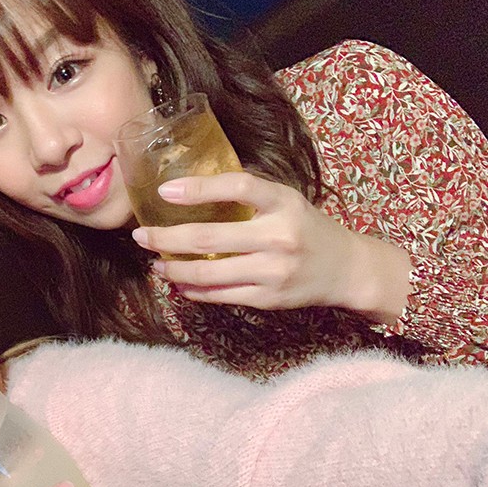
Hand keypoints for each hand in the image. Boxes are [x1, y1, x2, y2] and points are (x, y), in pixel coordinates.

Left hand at [131, 172, 411, 324]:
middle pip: (211, 238)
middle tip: (140, 236)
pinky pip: (221, 295)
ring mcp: (274, 271)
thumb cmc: (307, 228)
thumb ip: (249, 196)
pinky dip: (194, 290)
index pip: (237, 188)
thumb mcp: (286, 201)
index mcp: (284, 203)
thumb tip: (191, 190)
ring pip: (210, 273)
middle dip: (167, 238)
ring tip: (155, 264)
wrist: (347, 269)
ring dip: (174, 269)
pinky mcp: (269, 298)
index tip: (164, 191)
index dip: (199, 188)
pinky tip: (179, 282)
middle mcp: (279, 237)